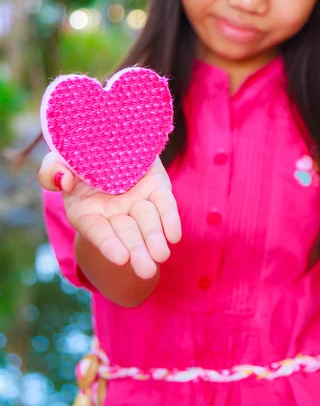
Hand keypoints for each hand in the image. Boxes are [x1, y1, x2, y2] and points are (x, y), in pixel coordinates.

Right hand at [38, 153, 181, 278]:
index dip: (108, 244)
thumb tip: (63, 180)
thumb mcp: (59, 159)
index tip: (121, 258)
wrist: (110, 144)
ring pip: (147, 221)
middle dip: (137, 250)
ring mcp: (136, 201)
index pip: (97, 231)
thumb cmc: (78, 157)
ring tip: (162, 255)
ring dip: (154, 238)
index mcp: (86, 212)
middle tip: (147, 269)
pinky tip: (174, 236)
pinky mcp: (157, 188)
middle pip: (126, 233)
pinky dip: (170, 219)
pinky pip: (165, 205)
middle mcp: (114, 212)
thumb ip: (51, 169)